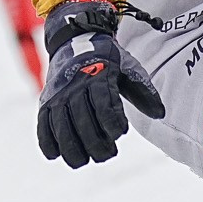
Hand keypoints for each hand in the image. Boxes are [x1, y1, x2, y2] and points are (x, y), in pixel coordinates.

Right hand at [37, 0, 165, 167]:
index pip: (104, 105)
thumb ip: (143, 92)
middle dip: (96, 144)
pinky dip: (47, 142)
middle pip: (83, 122)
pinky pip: (42, 125)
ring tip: (84, 161)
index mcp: (98, 77)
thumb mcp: (128, 69)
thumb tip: (160, 114)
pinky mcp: (45, 102)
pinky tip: (57, 155)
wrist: (75, 41)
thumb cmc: (107, 61)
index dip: (112, 123)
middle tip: (107, 155)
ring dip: (72, 149)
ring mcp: (57, 95)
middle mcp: (75, 86)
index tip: (120, 133)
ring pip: (61, 127)